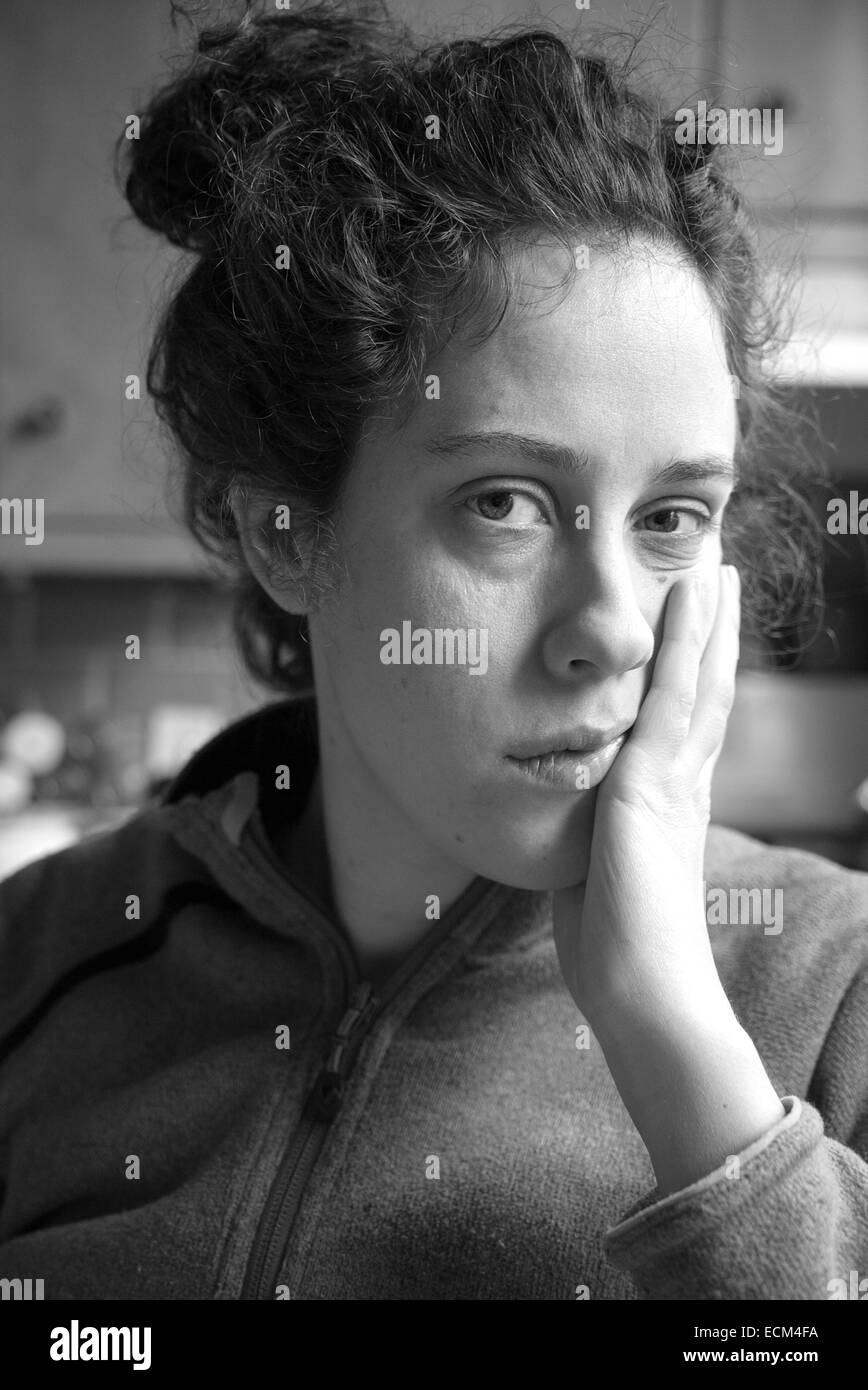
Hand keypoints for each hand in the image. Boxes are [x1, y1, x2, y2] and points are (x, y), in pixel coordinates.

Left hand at [553, 563, 739, 1033]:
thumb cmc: (613, 945)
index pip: (686, 721)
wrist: (641, 987)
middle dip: (714, 633)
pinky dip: (687, 640)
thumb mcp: (595, 871)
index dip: (697, 672)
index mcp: (670, 802)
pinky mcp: (657, 780)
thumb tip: (566, 823)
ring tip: (718, 567)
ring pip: (700, 680)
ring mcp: (676, 778)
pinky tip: (694, 594)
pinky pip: (674, 694)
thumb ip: (588, 834)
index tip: (699, 630)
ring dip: (709, 620)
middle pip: (705, 690)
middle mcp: (685, 782)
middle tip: (723, 577)